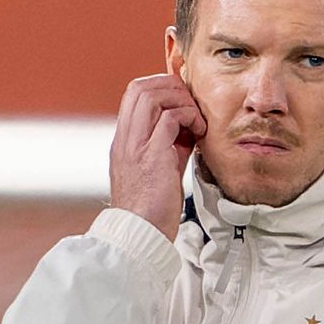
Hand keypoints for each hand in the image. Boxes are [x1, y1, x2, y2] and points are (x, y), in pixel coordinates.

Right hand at [105, 73, 202, 222]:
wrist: (140, 235)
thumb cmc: (151, 209)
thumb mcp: (158, 168)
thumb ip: (169, 144)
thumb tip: (188, 126)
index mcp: (124, 141)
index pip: (134, 94)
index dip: (161, 88)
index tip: (182, 102)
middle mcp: (125, 139)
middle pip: (140, 87)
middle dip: (171, 87)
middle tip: (190, 105)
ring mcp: (135, 146)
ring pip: (151, 95)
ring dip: (180, 100)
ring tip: (195, 120)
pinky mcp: (151, 156)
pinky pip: (170, 118)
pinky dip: (188, 118)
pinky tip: (199, 133)